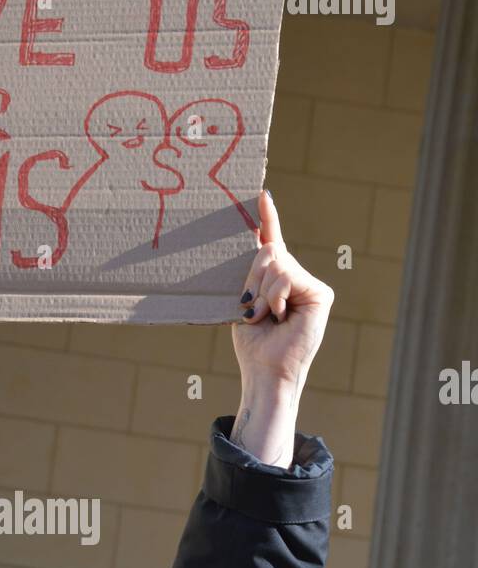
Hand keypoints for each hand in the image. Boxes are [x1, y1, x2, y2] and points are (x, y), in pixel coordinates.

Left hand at [231, 190, 333, 396]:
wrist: (265, 372)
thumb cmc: (253, 344)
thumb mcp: (246, 301)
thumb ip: (254, 273)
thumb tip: (262, 241)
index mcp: (279, 281)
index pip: (273, 243)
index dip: (268, 218)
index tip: (262, 195)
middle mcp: (299, 279)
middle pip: (270, 250)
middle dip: (253, 279)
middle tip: (252, 310)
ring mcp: (313, 286)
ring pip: (277, 263)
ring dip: (261, 293)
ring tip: (265, 318)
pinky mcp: (321, 294)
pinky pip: (287, 276)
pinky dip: (275, 296)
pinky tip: (279, 316)